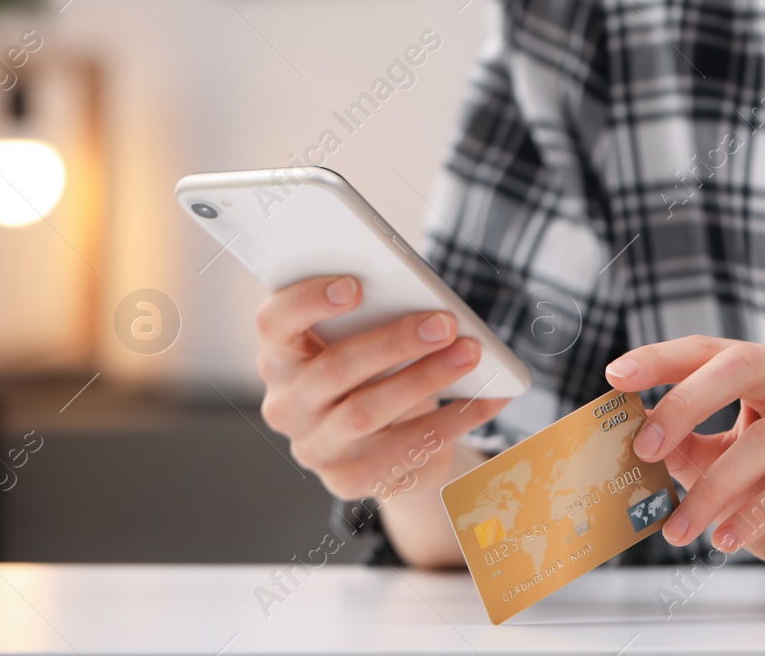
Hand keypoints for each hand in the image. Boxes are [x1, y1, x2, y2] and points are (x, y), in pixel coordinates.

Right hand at [255, 275, 507, 503]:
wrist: (386, 446)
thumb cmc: (375, 372)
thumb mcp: (366, 341)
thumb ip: (376, 319)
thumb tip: (426, 304)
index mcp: (281, 356)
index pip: (275, 324)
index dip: (309, 301)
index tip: (355, 285)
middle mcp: (287, 404)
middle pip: (335, 367)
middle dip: (394, 341)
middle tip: (444, 323)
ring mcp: (314, 446)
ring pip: (367, 410)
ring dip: (425, 378)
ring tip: (470, 353)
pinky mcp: (349, 479)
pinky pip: (405, 448)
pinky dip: (455, 419)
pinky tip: (490, 397)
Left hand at [605, 336, 764, 605]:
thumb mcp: (724, 474)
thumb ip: (688, 450)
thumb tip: (635, 435)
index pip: (715, 349)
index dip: (664, 358)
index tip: (616, 375)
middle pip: (745, 365)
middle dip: (687, 402)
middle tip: (646, 448)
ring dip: (713, 488)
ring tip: (678, 529)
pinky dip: (756, 513)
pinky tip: (725, 539)